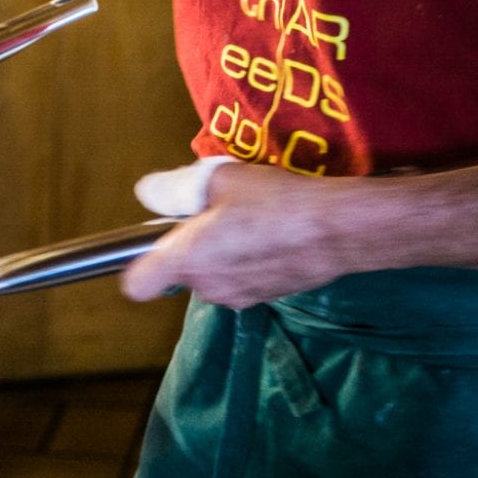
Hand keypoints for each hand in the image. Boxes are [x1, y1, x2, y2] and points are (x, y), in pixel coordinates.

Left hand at [120, 163, 357, 308]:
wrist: (338, 230)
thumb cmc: (274, 201)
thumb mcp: (218, 179)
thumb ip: (175, 189)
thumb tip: (147, 192)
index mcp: (187, 260)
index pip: (138, 284)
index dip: (138, 265)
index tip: (153, 243)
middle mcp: (208, 287)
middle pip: (181, 269)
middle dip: (191, 243)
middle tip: (216, 209)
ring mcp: (239, 297)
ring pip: (213, 272)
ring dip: (220, 250)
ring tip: (248, 216)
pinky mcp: (266, 298)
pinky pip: (241, 277)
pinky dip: (246, 258)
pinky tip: (269, 232)